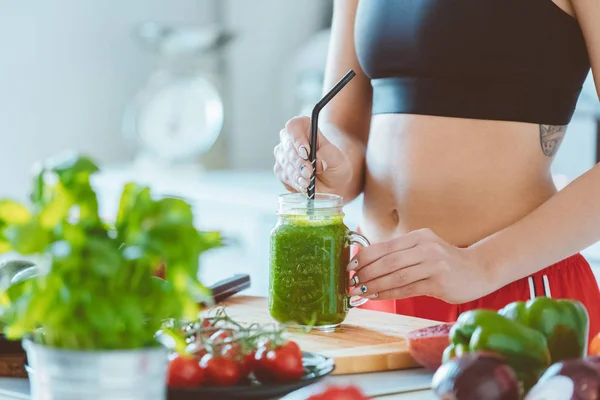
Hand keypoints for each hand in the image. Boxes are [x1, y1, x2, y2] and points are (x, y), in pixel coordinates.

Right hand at [273, 116, 351, 193]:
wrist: (333, 183)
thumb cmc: (334, 165)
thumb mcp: (337, 158)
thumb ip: (327, 154)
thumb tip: (316, 156)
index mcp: (304, 129)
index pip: (294, 126)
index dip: (297, 138)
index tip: (306, 151)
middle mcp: (290, 140)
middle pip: (287, 146)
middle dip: (298, 161)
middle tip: (309, 171)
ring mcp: (284, 156)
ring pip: (284, 163)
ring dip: (296, 174)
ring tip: (308, 181)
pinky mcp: (281, 171)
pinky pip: (283, 176)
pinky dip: (294, 182)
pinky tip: (303, 185)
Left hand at [348, 229, 494, 303]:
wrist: (479, 270)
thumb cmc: (445, 262)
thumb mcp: (424, 249)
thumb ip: (400, 254)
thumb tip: (366, 264)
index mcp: (418, 236)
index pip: (384, 246)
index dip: (364, 257)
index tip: (349, 266)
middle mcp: (425, 247)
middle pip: (387, 261)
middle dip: (365, 273)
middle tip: (350, 282)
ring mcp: (433, 264)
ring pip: (395, 275)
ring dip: (374, 285)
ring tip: (359, 291)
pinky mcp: (438, 282)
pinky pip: (407, 288)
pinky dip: (388, 293)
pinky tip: (376, 296)